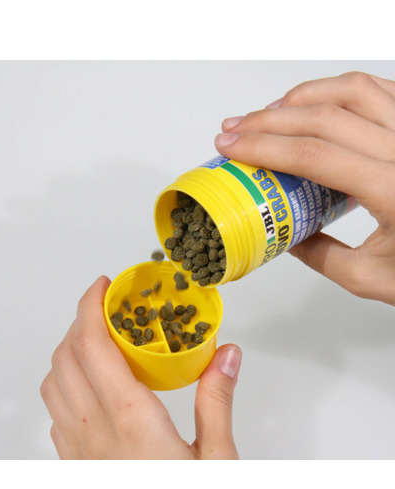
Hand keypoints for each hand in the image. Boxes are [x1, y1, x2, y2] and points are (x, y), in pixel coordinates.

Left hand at [40, 276, 241, 458]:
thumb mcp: (218, 461)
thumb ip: (217, 401)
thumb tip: (227, 355)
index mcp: (130, 420)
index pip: (93, 345)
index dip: (90, 306)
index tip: (103, 287)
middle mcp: (93, 431)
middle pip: (65, 356)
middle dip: (81, 321)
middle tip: (109, 309)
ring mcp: (77, 452)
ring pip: (53, 382)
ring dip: (69, 351)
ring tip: (100, 341)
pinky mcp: (74, 467)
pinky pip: (55, 411)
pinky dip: (65, 382)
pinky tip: (92, 385)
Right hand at [215, 71, 394, 305]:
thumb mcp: (369, 278)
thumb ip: (320, 255)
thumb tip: (284, 234)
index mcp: (393, 192)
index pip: (314, 155)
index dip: (264, 147)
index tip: (231, 147)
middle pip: (325, 116)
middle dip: (269, 119)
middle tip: (235, 128)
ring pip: (351, 90)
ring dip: (302, 97)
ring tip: (268, 114)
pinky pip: (377, 89)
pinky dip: (337, 90)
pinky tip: (313, 104)